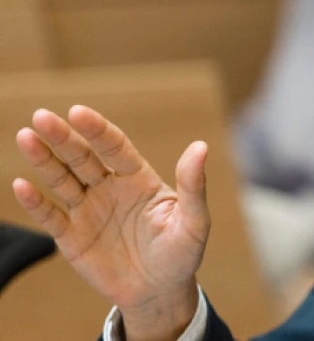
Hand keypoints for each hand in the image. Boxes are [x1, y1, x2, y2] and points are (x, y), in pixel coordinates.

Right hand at [12, 106, 209, 340]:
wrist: (160, 292)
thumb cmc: (181, 253)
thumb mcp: (193, 221)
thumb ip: (193, 185)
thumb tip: (201, 146)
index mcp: (138, 178)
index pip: (114, 147)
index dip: (97, 130)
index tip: (78, 112)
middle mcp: (110, 188)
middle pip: (83, 157)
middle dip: (63, 137)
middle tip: (41, 117)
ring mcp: (88, 210)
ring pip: (62, 180)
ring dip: (43, 160)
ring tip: (26, 137)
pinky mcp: (72, 237)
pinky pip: (51, 216)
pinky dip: (35, 202)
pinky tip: (21, 186)